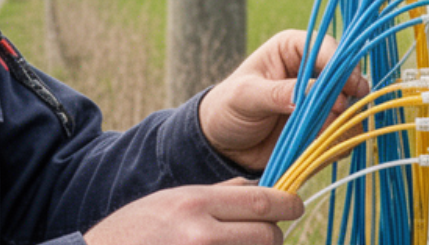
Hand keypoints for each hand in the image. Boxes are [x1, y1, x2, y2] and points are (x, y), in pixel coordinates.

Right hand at [82, 179, 301, 244]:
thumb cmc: (135, 232)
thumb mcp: (173, 200)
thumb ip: (218, 195)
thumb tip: (262, 189)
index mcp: (195, 203)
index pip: (263, 202)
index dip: (288, 204)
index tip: (294, 205)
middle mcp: (202, 235)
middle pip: (269, 236)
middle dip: (275, 235)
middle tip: (267, 234)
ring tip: (239, 244)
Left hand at [197, 29, 368, 170]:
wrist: (223, 144)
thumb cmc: (228, 107)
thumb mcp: (246, 95)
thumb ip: (277, 92)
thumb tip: (310, 94)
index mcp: (293, 49)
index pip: (327, 48)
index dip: (342, 65)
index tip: (351, 86)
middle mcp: (312, 72)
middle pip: (346, 77)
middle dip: (348, 95)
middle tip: (341, 112)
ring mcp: (320, 101)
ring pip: (350, 107)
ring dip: (344, 121)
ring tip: (322, 132)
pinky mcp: (323, 127)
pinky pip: (343, 133)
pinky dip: (339, 140)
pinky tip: (321, 146)